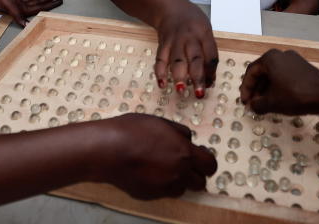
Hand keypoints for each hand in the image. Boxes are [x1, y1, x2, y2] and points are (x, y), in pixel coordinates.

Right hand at [98, 114, 216, 199]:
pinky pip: (164, 192)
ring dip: (179, 180)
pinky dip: (163, 185)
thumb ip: (181, 133)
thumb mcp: (162, 122)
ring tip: (164, 167)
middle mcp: (178, 172)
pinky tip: (150, 172)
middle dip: (196, 173)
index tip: (202, 158)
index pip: (210, 165)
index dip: (207, 162)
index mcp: (184, 152)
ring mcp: (165, 186)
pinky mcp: (151, 195)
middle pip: (200, 182)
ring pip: (182, 189)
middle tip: (186, 164)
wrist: (107, 150)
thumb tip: (189, 140)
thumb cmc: (132, 131)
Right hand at [153, 4, 217, 97]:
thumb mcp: (206, 30)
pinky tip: (162, 84)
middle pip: (195, 59)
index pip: (211, 55)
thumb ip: (208, 52)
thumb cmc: (192, 21)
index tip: (210, 84)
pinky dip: (160, 72)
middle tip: (199, 93)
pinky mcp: (163, 44)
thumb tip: (209, 79)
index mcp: (204, 34)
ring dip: (179, 76)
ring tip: (181, 90)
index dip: (211, 71)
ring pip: (177, 60)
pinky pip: (160, 59)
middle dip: (197, 77)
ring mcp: (175, 41)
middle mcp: (190, 37)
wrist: (170, 7)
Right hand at [240, 49, 318, 114]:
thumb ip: (257, 104)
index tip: (245, 102)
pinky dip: (278, 88)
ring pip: (274, 76)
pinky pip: (285, 77)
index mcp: (271, 58)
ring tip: (264, 105)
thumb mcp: (272, 102)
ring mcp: (294, 61)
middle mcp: (282, 55)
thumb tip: (252, 106)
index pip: (251, 72)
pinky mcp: (303, 68)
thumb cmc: (296, 96)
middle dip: (256, 90)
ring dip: (267, 90)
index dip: (246, 89)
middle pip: (263, 73)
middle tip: (253, 104)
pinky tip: (278, 101)